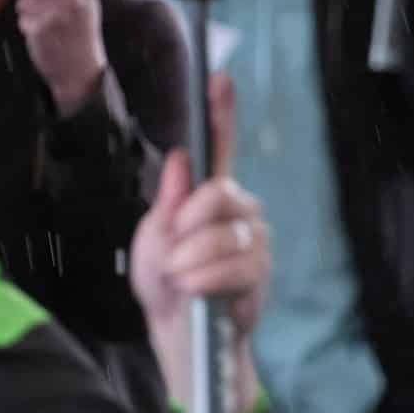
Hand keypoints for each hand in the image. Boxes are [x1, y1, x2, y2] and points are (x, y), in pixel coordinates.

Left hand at [15, 0, 106, 115]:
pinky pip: (22, 18)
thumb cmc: (78, 34)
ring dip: (27, 10)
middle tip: (41, 2)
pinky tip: (42, 36)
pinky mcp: (43, 28)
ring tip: (45, 22)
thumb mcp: (83, 2)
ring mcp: (58, 12)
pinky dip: (27, 27)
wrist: (82, 72)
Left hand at [132, 77, 266, 412]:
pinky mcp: (261, 272)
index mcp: (209, 196)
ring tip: (180, 278)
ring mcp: (253, 239)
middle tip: (172, 255)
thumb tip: (180, 159)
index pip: (218, 148)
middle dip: (187, 226)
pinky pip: (234, 264)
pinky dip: (206, 277)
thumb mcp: (152, 240)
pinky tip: (195, 289)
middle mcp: (238, 210)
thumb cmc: (163, 285)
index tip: (219, 77)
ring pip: (224, 233)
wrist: (178, 334)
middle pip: (219, 193)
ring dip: (191, 259)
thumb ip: (170, 202)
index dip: (221, 113)